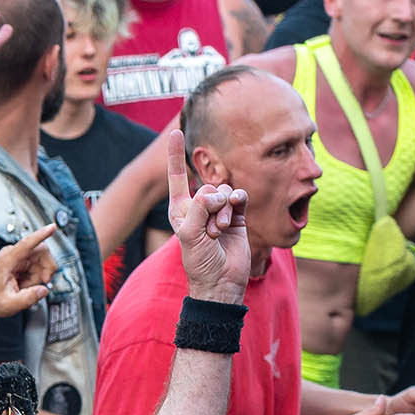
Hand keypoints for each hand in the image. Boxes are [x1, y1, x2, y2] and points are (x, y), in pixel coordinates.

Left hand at [0, 222, 55, 321]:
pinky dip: (35, 277)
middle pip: (41, 252)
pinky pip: (36, 266)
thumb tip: (44, 290)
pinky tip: (25, 285)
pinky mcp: (20, 262)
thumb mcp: (10, 304)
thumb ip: (29, 298)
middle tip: (43, 282)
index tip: (52, 227)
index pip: (27, 243)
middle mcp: (13, 254)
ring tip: (25, 287)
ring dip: (39, 275)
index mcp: (8, 260)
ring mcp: (17, 257)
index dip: (42, 234)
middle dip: (46, 268)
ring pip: (41, 260)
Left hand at [164, 127, 249, 300]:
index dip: (175, 156)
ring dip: (224, 209)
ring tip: (220, 231)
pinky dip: (238, 201)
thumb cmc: (199, 262)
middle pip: (208, 186)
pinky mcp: (237, 216)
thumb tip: (214, 193)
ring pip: (225, 191)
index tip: (175, 132)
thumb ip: (198, 208)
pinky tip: (236, 211)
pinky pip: (239, 196)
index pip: (177, 178)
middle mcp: (199, 208)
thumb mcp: (189, 234)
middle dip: (211, 204)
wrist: (221, 283)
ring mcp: (219, 212)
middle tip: (210, 230)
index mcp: (181, 211)